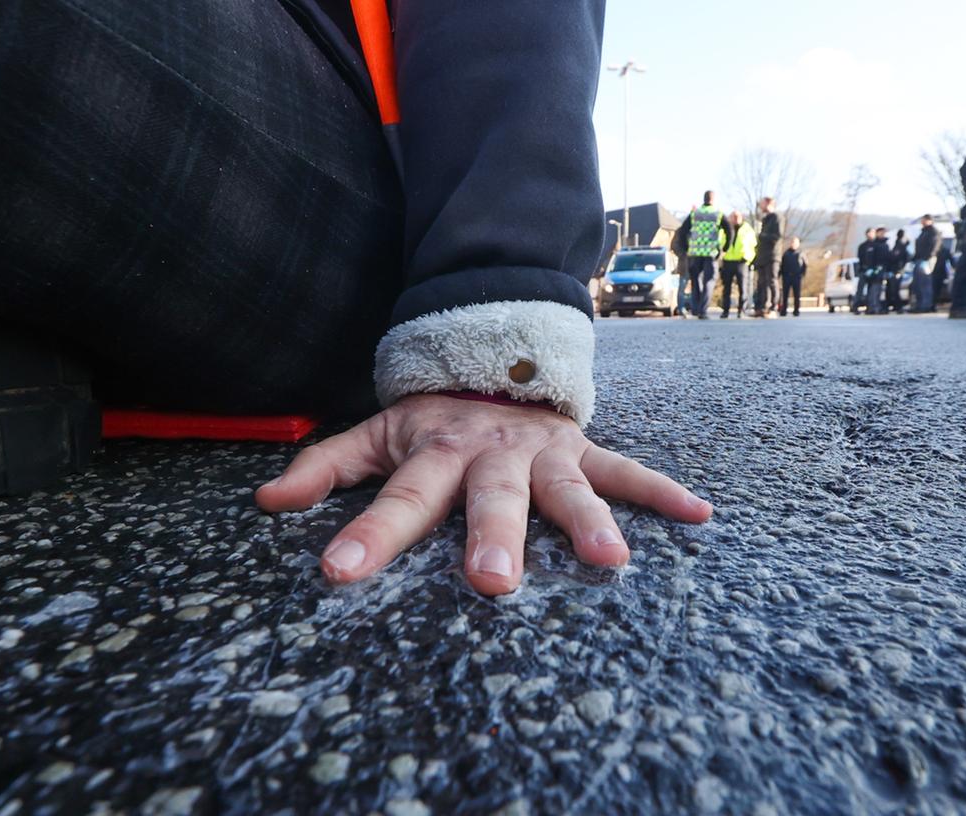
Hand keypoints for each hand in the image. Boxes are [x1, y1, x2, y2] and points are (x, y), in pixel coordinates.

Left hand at [255, 394, 712, 594]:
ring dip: (589, 521)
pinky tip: (699, 515)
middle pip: (490, 498)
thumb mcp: (376, 432)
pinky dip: (662, 491)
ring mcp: (542, 451)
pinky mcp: (582, 449)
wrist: (495, 356)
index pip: (396, 498)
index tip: (338, 570)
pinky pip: (626, 469)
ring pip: (566, 488)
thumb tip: (266, 502)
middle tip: (492, 583)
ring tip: (611, 562)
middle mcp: (490, 453)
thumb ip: (325, 466)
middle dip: (493, 537)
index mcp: (434, 451)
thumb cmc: (434, 417)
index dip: (367, 533)